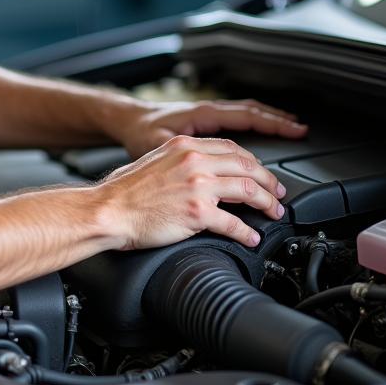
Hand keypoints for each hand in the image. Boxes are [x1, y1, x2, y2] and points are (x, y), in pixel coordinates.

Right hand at [94, 134, 286, 250]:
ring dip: (267, 204)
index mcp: (184, 146)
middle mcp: (194, 160)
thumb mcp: (155, 161)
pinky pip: (234, 223)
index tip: (261, 174)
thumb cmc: (123, 192)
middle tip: (278, 195)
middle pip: (247, 166)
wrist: (108, 210)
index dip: (253, 163)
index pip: (232, 148)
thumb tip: (205, 174)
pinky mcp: (197, 212)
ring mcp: (197, 185)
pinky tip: (251, 238)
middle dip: (269, 182)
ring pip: (248, 190)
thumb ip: (182, 162)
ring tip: (273, 214)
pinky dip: (247, 232)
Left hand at [114, 96, 307, 158]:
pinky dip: (254, 120)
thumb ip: (183, 157)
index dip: (273, 124)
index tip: (295, 131)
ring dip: (269, 119)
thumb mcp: (159, 145)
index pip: (247, 116)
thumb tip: (203, 175)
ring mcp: (207, 114)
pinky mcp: (204, 120)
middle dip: (278, 122)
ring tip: (292, 127)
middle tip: (301, 133)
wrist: (126, 121)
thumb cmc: (139, 133)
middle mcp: (208, 111)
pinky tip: (263, 128)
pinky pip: (236, 116)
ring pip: (246, 112)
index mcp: (203, 115)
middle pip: (252, 112)